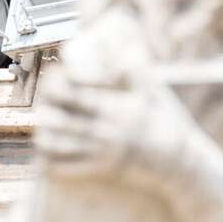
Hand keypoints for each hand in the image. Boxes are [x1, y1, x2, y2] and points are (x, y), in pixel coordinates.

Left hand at [35, 66, 194, 189]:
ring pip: (56, 145)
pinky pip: (65, 169)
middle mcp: (103, 130)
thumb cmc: (167, 125)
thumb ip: (136, 73)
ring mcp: (100, 152)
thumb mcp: (154, 94)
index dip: (58, 85)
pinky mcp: (100, 169)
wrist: (179, 163)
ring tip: (43, 127)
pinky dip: (50, 162)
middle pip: (58, 119)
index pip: (74, 94)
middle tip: (45, 105)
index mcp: (114, 108)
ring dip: (44, 135)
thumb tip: (125, 52)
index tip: (56, 80)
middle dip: (45, 110)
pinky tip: (46, 154)